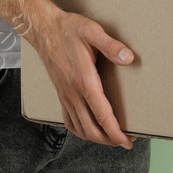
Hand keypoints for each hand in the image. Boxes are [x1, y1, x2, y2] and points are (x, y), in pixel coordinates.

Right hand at [28, 7, 136, 148]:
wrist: (44, 29)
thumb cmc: (68, 30)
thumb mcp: (92, 31)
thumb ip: (111, 45)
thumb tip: (129, 58)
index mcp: (84, 80)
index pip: (102, 114)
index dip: (115, 131)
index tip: (127, 140)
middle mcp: (73, 92)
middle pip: (91, 128)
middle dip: (109, 140)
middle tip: (125, 142)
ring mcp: (65, 95)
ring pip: (80, 128)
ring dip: (96, 138)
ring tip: (111, 139)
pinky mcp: (61, 94)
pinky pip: (69, 120)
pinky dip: (80, 131)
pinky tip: (87, 131)